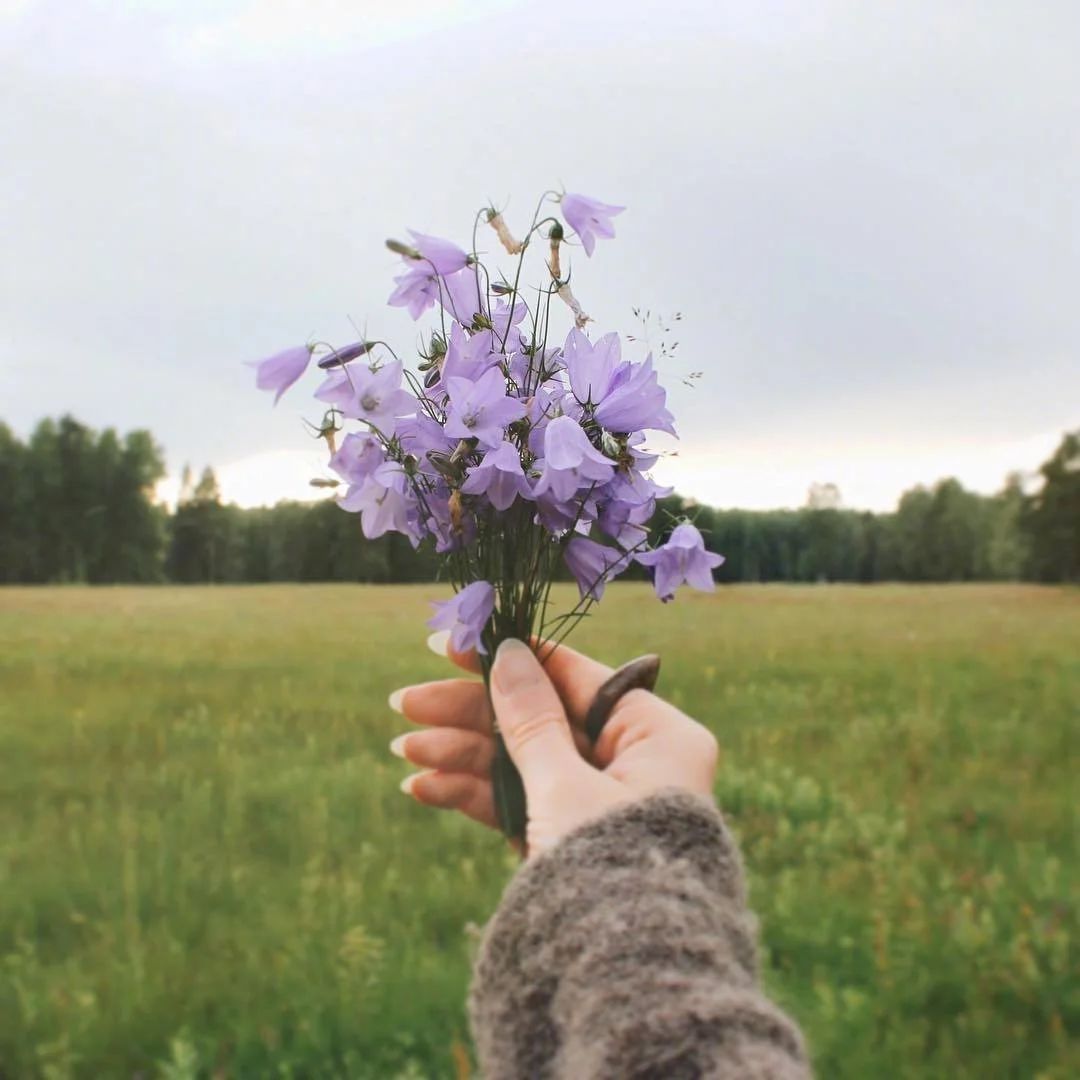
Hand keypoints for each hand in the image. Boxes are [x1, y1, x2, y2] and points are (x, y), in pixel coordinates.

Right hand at [389, 636, 718, 855]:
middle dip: (469, 714)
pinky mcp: (570, 839)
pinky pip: (520, 802)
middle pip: (539, 718)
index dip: (509, 657)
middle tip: (403, 703)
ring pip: (521, 761)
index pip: (573, 676)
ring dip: (461, 755)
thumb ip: (532, 720)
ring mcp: (598, 802)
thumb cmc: (612, 870)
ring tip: (404, 750)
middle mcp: (632, 762)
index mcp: (655, 735)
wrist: (630, 984)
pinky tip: (423, 788)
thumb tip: (509, 651)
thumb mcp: (566, 786)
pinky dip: (475, 795)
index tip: (450, 643)